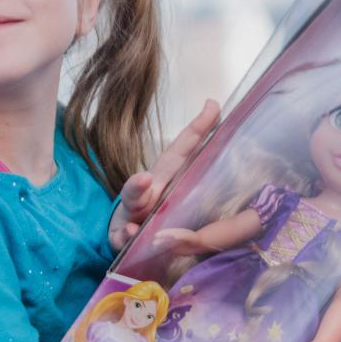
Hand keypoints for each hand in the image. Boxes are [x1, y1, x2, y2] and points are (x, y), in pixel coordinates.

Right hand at [108, 100, 219, 250]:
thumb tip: (218, 117)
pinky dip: (125, 234)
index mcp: (165, 176)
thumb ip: (199, 165)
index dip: (200, 128)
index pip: (184, 149)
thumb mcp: (177, 191)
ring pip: (133, 196)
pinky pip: (123, 235)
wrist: (124, 234)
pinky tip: (130, 233)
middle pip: (156, 165)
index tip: (214, 106)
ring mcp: (132, 209)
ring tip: (143, 181)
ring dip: (137, 187)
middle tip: (169, 143)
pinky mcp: (121, 234)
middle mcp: (147, 188)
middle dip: (171, 146)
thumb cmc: (157, 210)